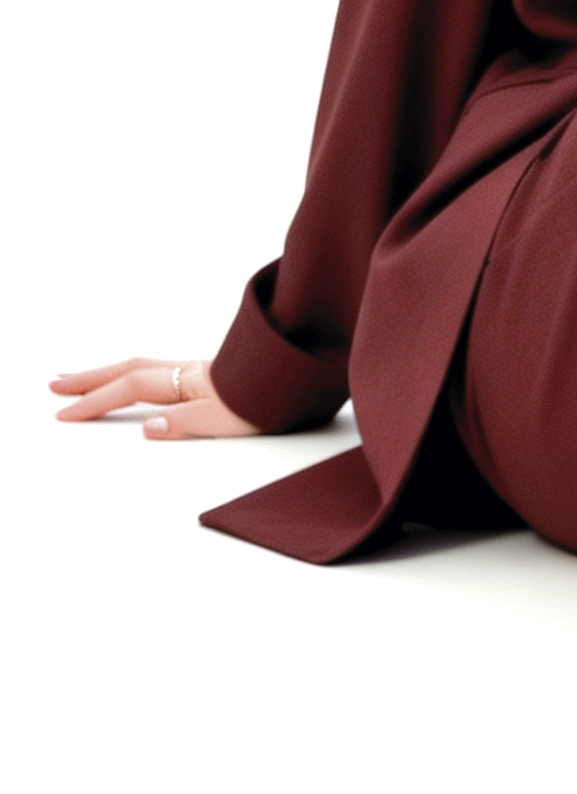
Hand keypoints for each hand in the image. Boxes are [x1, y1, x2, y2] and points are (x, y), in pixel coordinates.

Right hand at [50, 357, 259, 439]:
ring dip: (108, 372)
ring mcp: (198, 370)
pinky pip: (157, 370)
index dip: (96, 400)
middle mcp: (189, 371)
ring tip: (81, 378)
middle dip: (90, 378)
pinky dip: (132, 373)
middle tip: (55, 385)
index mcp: (189, 382)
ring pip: (142, 367)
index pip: (131, 388)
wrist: (303, 378)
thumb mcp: (228, 420)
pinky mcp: (208, 375)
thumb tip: (147, 427)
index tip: (64, 413)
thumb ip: (186, 423)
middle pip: (129, 369)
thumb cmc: (272, 401)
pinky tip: (132, 379)